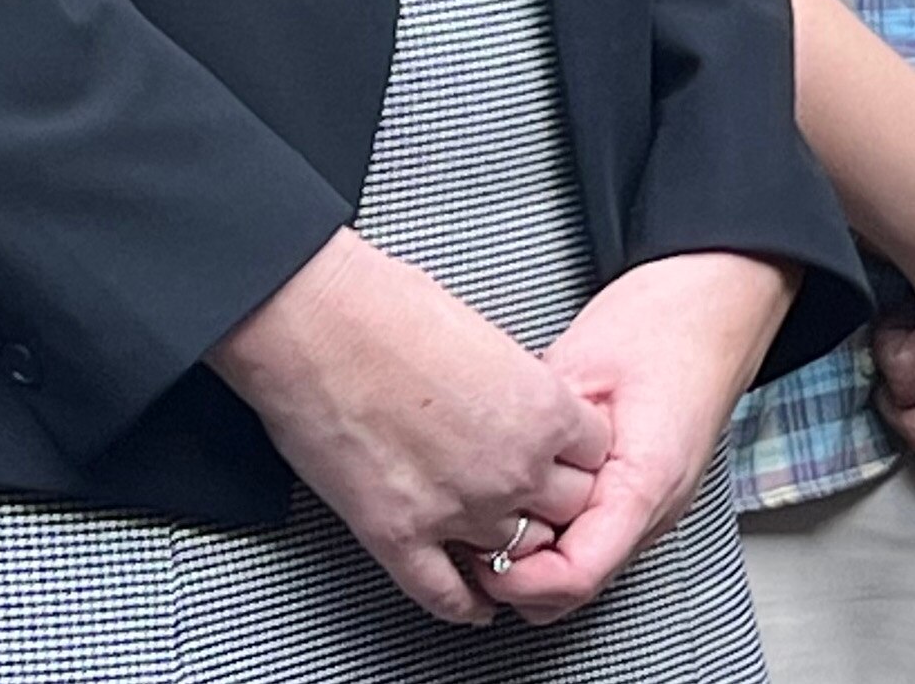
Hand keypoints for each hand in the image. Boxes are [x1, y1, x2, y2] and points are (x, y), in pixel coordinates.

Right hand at [209, 229, 607, 625]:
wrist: (317, 325)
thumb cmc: (390, 311)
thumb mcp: (488, 337)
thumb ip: (518, 389)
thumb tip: (519, 409)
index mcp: (543, 409)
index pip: (598, 455)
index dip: (579, 454)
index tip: (564, 454)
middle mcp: (512, 468)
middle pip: (569, 511)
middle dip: (554, 501)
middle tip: (535, 492)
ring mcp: (457, 509)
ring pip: (516, 555)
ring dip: (511, 546)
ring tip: (502, 535)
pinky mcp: (399, 537)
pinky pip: (448, 594)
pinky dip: (467, 604)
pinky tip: (476, 600)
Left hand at [490, 252, 798, 627]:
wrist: (723, 292)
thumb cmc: (666, 317)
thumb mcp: (580, 368)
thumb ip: (536, 434)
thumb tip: (482, 474)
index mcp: (646, 480)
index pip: (576, 576)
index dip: (515, 579)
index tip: (476, 555)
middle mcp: (659, 506)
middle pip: (579, 590)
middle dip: (520, 577)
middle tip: (474, 533)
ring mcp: (658, 502)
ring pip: (587, 568)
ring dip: (540, 557)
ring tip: (500, 511)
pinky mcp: (650, 488)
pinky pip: (599, 536)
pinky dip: (561, 533)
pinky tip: (534, 496)